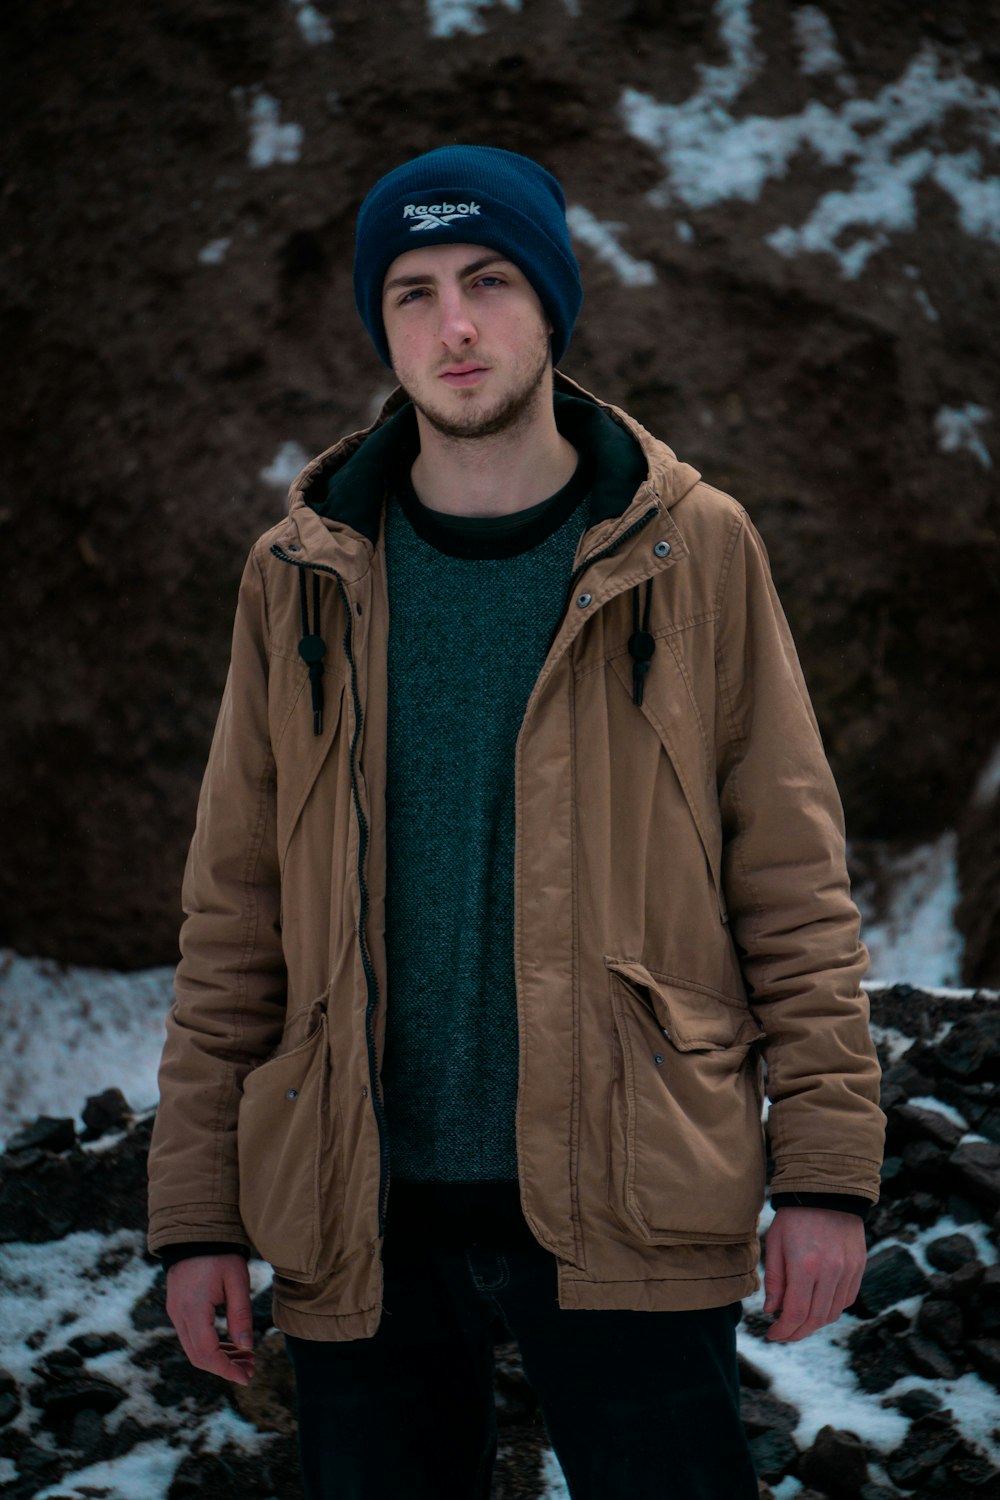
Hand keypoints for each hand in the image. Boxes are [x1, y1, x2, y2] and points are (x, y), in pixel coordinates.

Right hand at [166, 1253, 255, 1383]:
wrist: (196, 1232)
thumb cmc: (220, 1253)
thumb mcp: (237, 1281)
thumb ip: (241, 1315)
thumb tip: (246, 1348)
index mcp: (193, 1309)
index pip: (207, 1353)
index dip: (227, 1370)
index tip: (247, 1377)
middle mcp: (178, 1314)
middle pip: (198, 1356)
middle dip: (225, 1367)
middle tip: (250, 1369)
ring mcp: (175, 1311)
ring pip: (194, 1348)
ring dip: (218, 1357)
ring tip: (246, 1357)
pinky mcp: (177, 1307)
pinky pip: (191, 1336)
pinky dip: (210, 1344)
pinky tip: (231, 1343)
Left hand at [762, 1207, 865, 1342]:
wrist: (828, 1191)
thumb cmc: (795, 1216)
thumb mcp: (775, 1242)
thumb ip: (775, 1280)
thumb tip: (772, 1311)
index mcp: (805, 1265)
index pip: (796, 1313)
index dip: (784, 1331)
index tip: (772, 1336)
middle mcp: (830, 1272)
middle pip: (816, 1319)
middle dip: (797, 1332)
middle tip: (784, 1334)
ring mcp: (848, 1271)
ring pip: (833, 1313)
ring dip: (814, 1324)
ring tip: (798, 1322)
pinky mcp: (858, 1267)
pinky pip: (847, 1299)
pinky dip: (831, 1309)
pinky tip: (817, 1306)